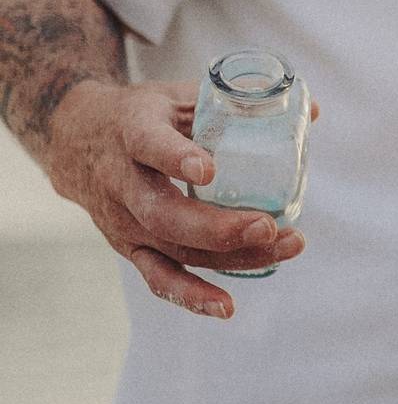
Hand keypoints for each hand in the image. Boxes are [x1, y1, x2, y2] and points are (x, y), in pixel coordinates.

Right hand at [46, 79, 317, 316]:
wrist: (77, 140)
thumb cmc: (145, 116)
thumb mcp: (180, 95)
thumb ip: (240, 102)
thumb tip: (315, 111)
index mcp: (132, 130)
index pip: (148, 144)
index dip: (176, 157)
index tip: (210, 170)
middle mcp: (122, 181)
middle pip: (165, 213)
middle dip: (219, 227)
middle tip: (268, 226)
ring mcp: (124, 221)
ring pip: (173, 248)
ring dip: (230, 256)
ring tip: (281, 251)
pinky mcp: (130, 248)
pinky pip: (159, 277)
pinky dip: (191, 296)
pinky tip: (225, 308)